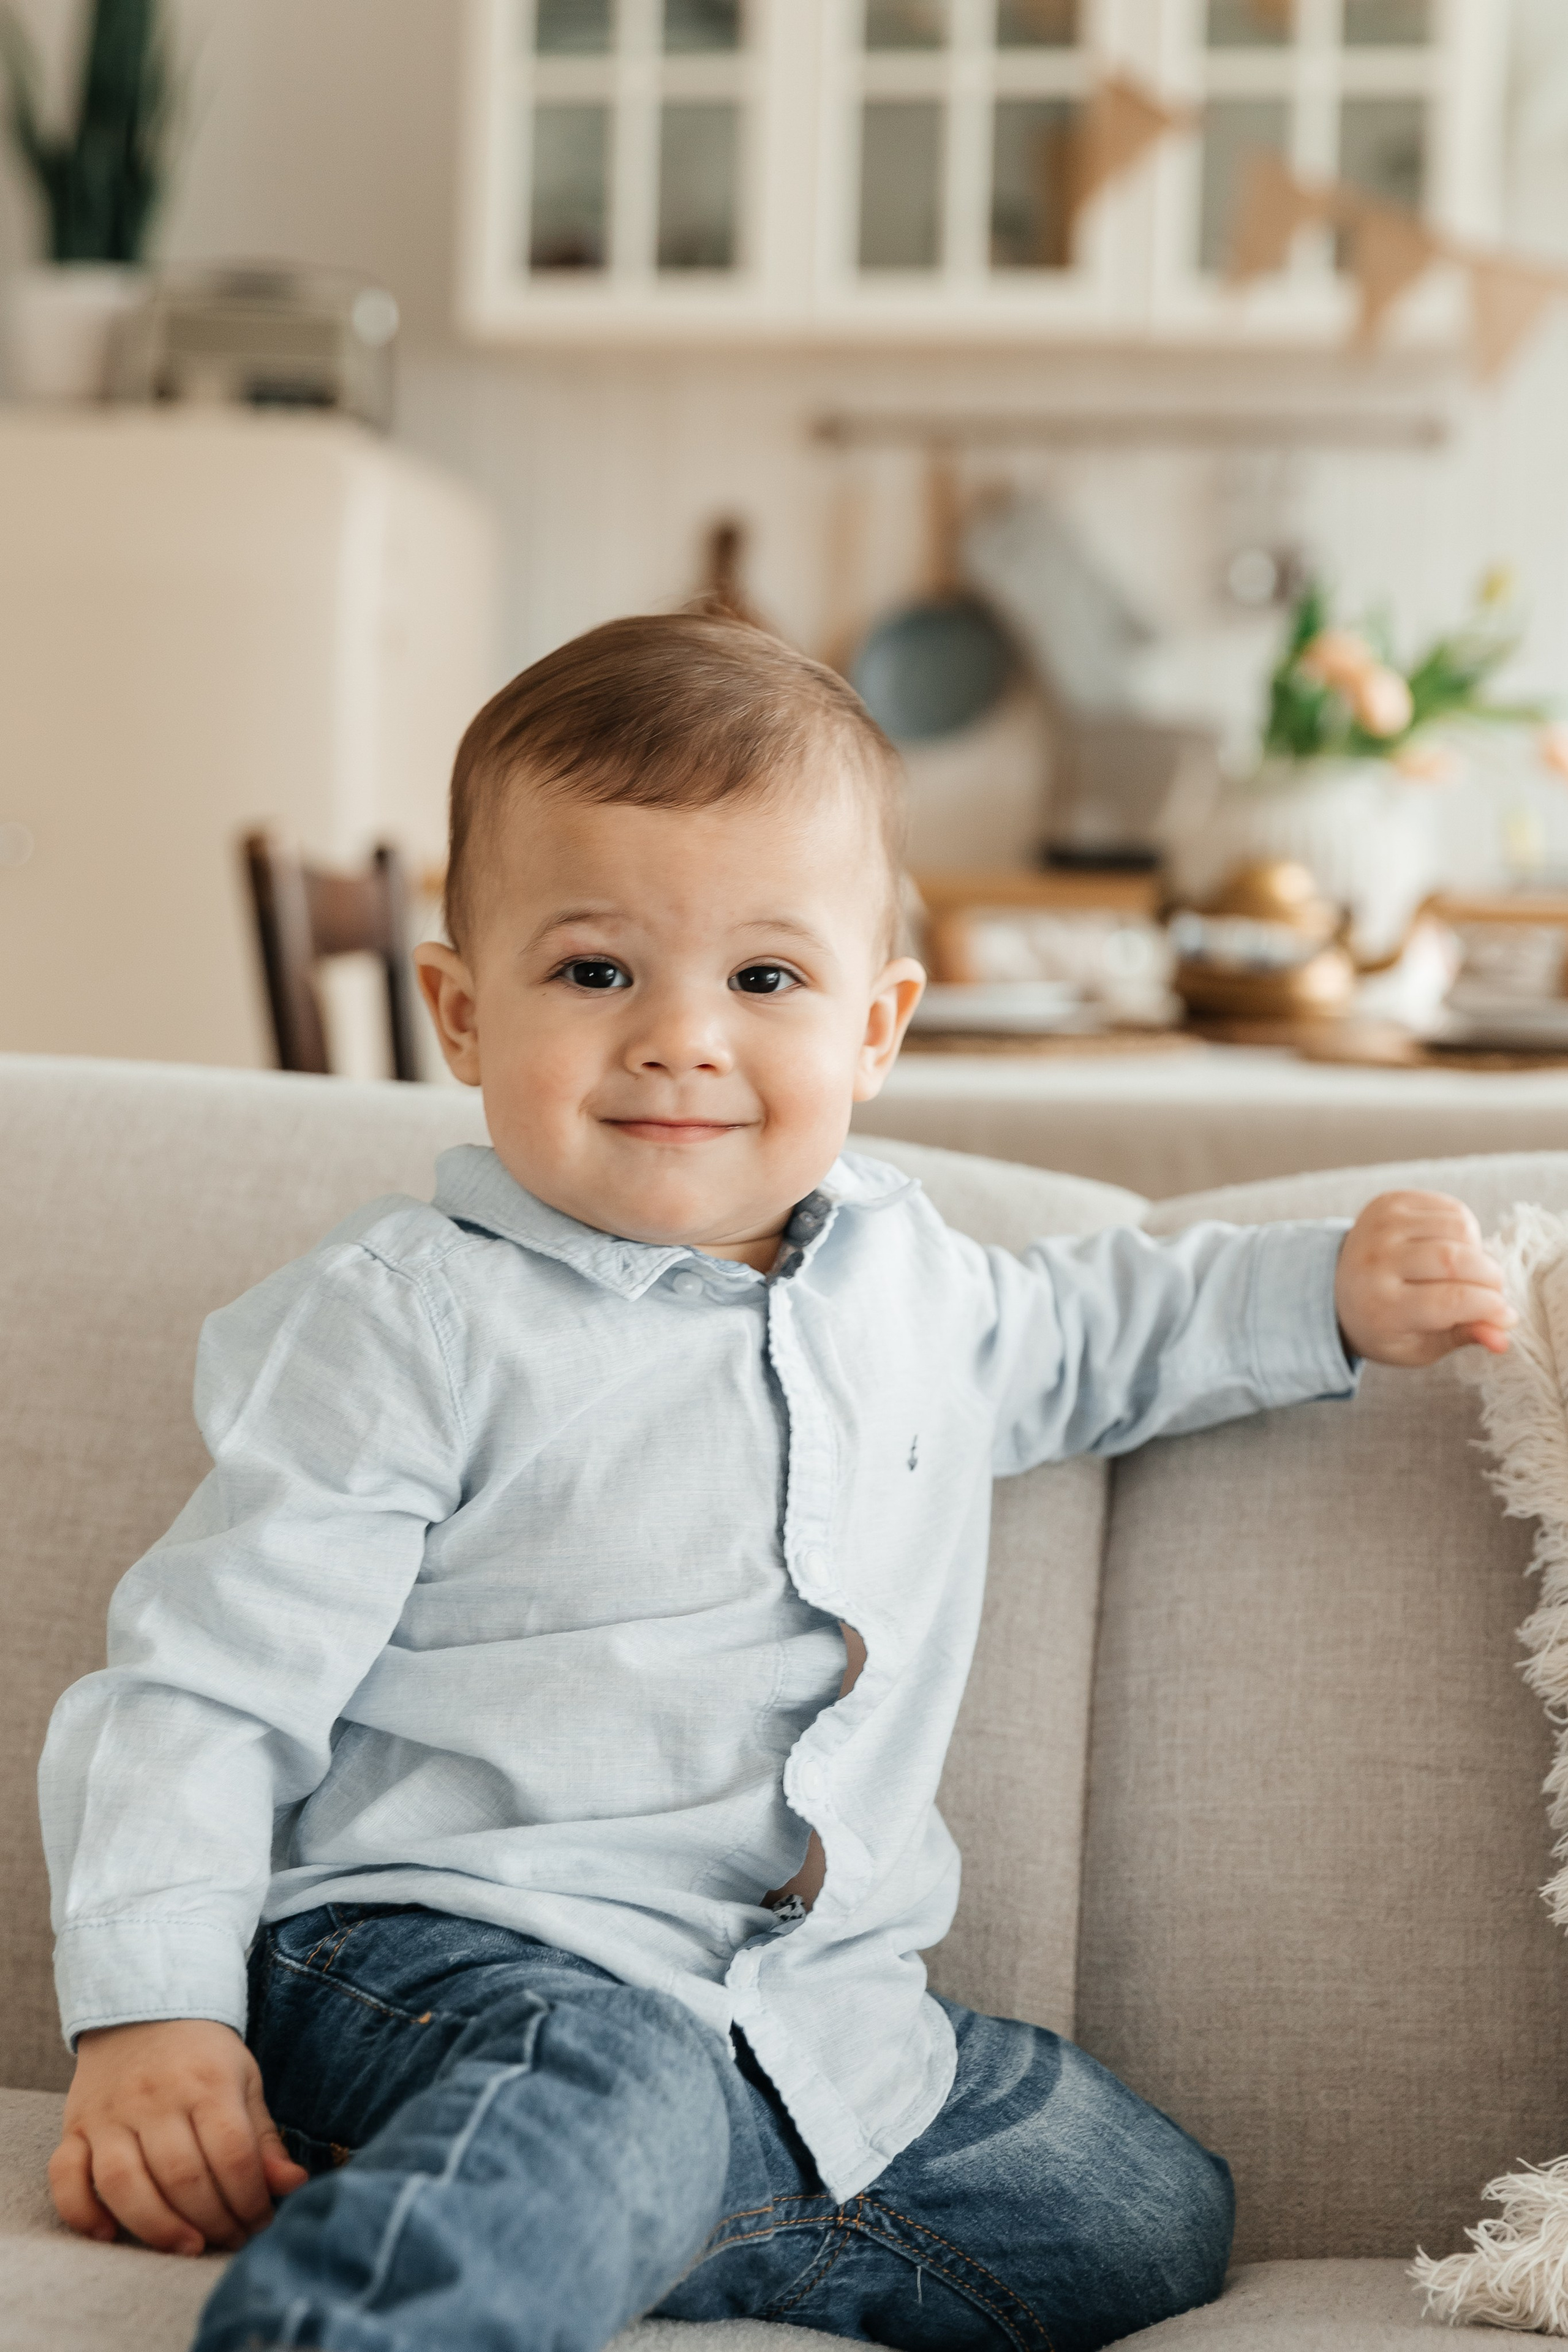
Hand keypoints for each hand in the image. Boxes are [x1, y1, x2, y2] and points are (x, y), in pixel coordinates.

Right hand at [49, 2018, 307, 2255]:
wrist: (142, 2009)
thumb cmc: (202, 2057)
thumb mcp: (244, 2081)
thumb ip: (264, 2139)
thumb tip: (294, 2186)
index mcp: (207, 2083)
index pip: (232, 2155)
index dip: (251, 2200)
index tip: (261, 2224)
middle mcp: (155, 2098)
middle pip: (181, 2177)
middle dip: (212, 2222)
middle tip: (229, 2240)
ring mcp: (109, 2114)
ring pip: (124, 2184)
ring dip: (157, 2227)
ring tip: (187, 2246)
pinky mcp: (74, 2128)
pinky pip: (65, 2177)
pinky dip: (82, 2213)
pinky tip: (109, 2235)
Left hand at [1335, 1190, 1513, 1367]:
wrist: (1337, 1286)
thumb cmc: (1386, 1323)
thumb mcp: (1420, 1346)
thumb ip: (1462, 1337)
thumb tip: (1503, 1338)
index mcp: (1381, 1306)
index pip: (1451, 1300)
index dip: (1490, 1307)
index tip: (1505, 1316)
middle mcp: (1376, 1261)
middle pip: (1455, 1260)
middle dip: (1490, 1278)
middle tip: (1492, 1291)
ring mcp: (1380, 1226)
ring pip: (1459, 1227)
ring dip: (1478, 1251)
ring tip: (1467, 1270)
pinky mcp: (1389, 1202)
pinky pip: (1450, 1207)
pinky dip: (1464, 1229)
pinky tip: (1451, 1247)